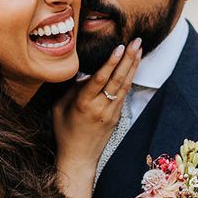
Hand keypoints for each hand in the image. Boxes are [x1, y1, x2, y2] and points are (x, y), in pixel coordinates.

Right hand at [53, 37, 141, 168]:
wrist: (78, 157)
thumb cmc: (64, 130)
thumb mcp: (58, 108)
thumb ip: (71, 89)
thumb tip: (84, 72)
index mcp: (83, 104)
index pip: (100, 79)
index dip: (110, 63)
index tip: (119, 47)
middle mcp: (100, 107)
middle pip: (117, 80)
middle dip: (128, 59)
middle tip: (136, 41)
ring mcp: (111, 113)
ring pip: (124, 86)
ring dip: (133, 66)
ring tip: (139, 49)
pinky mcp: (117, 117)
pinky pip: (124, 94)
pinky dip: (130, 78)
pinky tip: (133, 66)